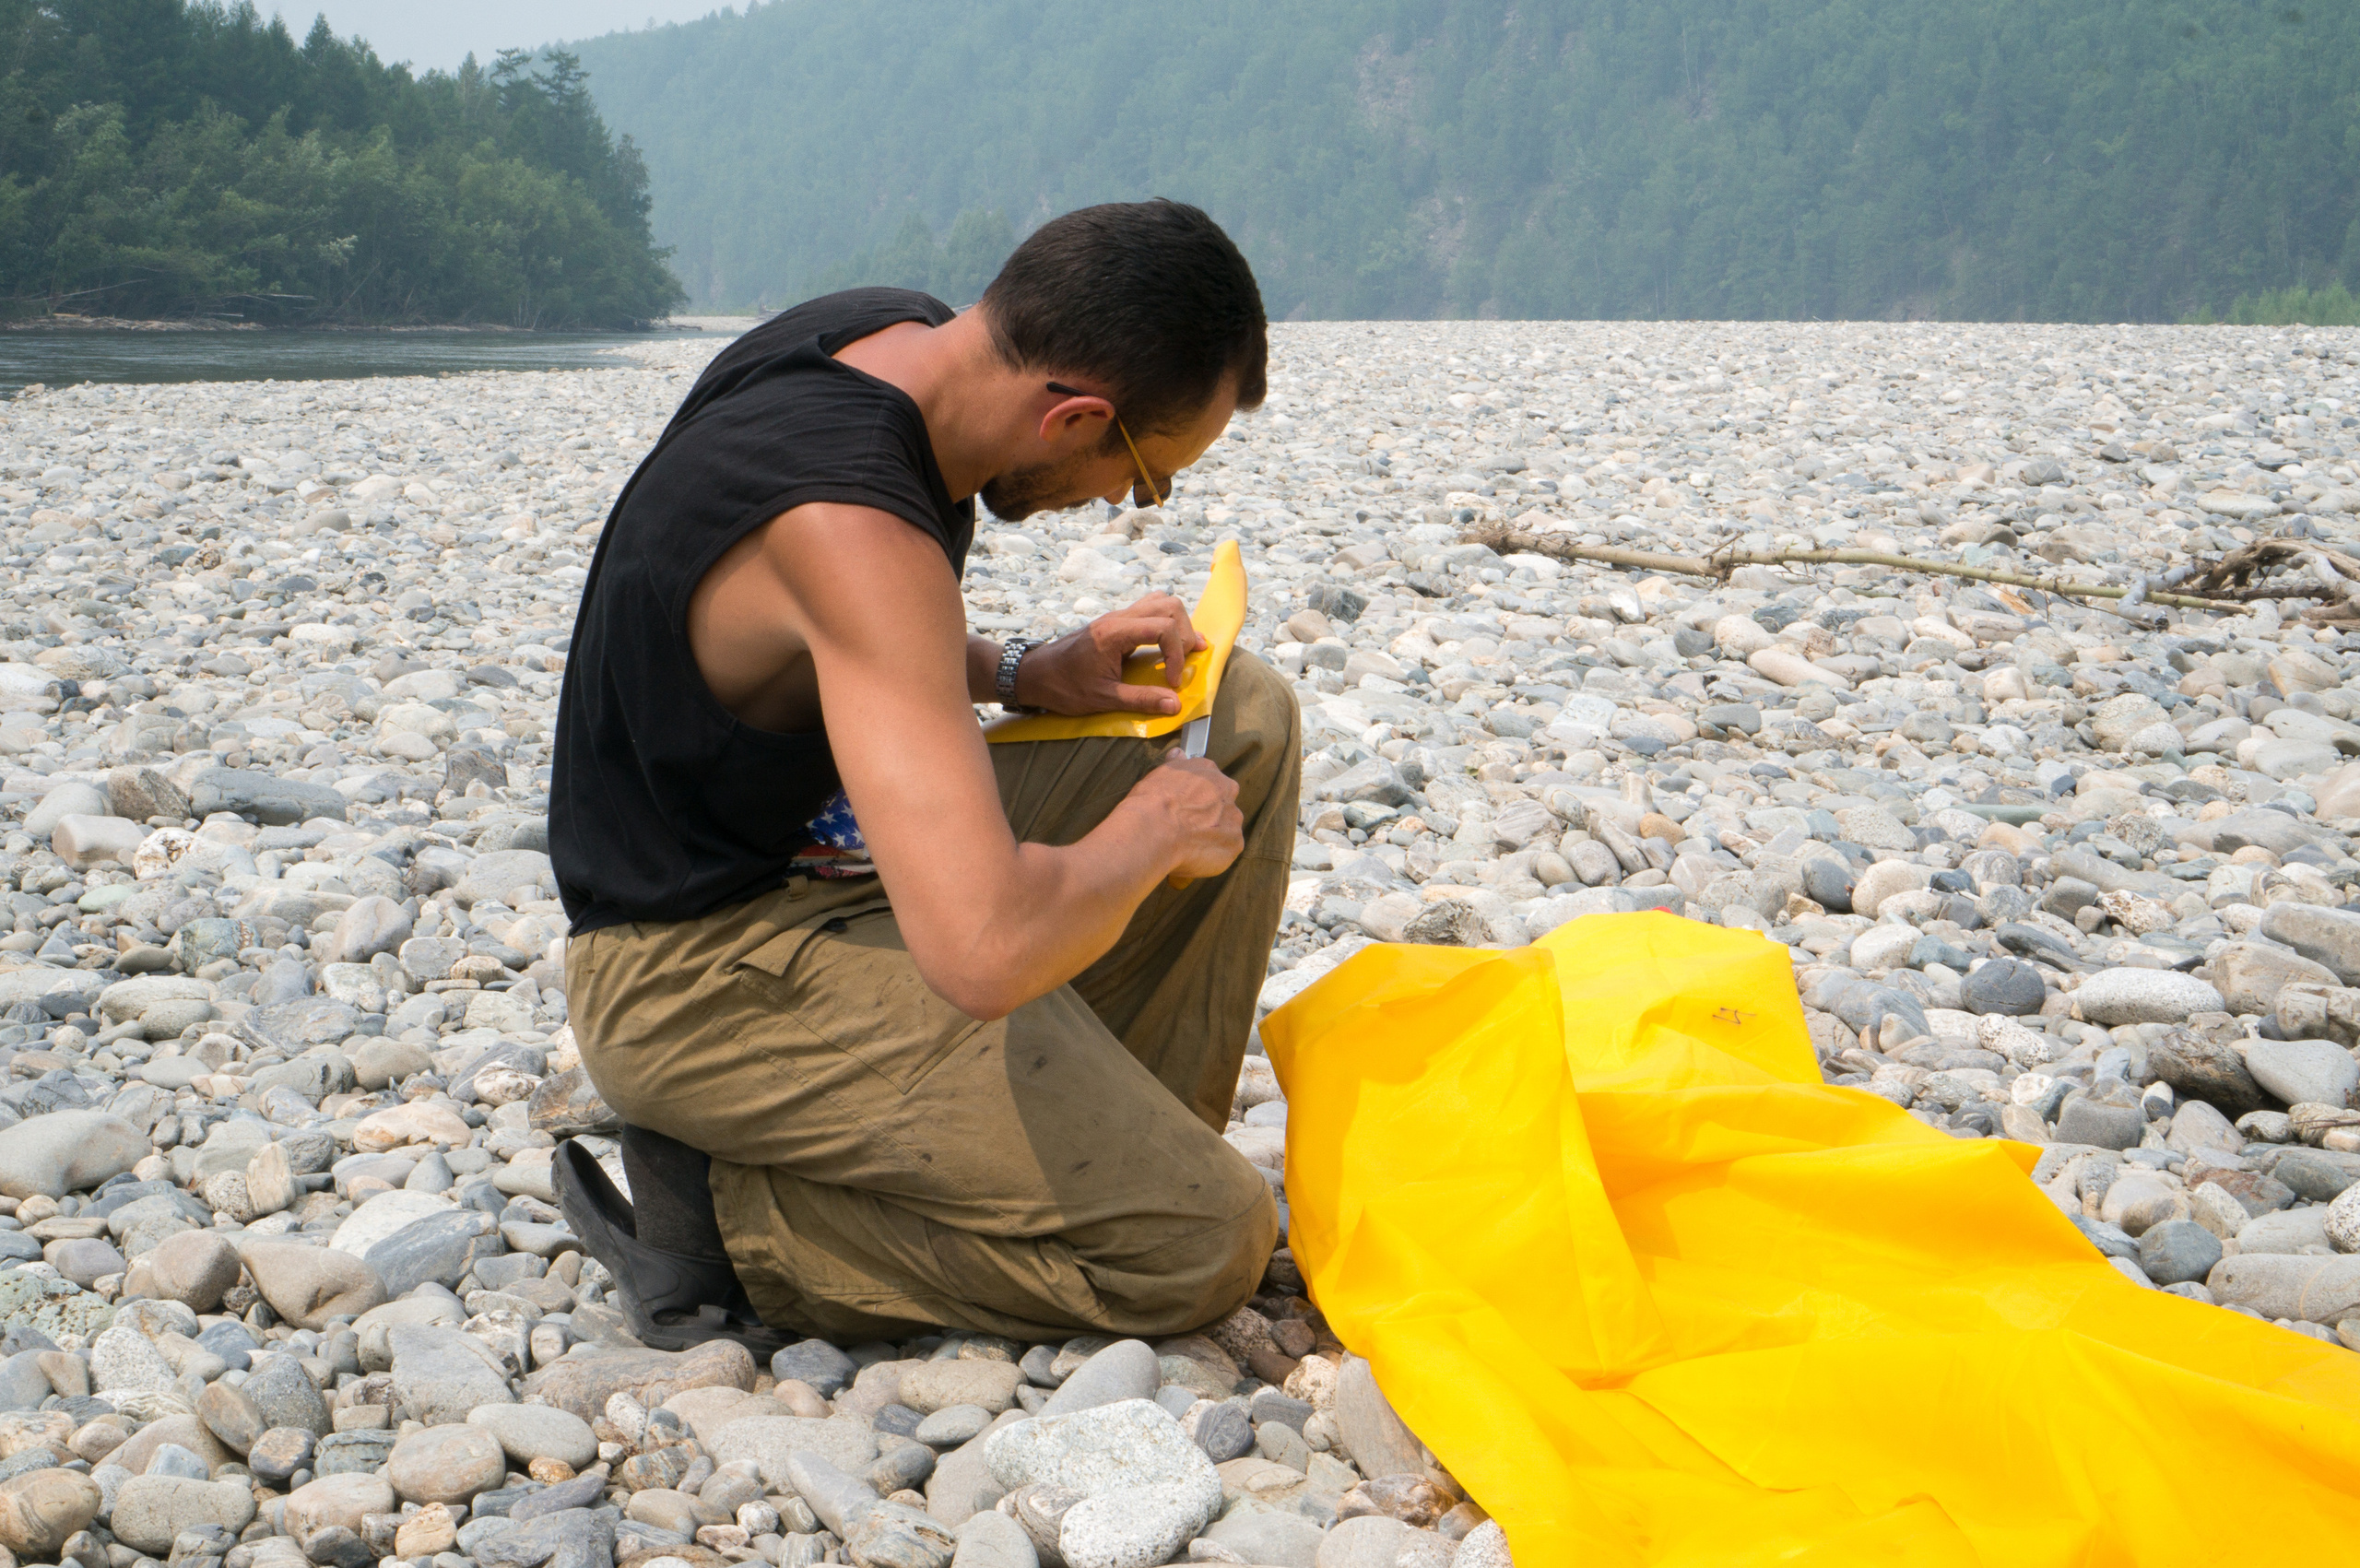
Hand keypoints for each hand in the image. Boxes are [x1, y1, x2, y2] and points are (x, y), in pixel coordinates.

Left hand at [1013, 593, 1206, 715]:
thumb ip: (1141, 700)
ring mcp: (1116, 617)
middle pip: (1168, 605)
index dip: (1176, 653)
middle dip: (1185, 632)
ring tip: (1184, 650)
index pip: (1163, 627)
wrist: (1035, 675)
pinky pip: (1149, 611)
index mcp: (1114, 633)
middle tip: (1186, 660)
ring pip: (1160, 602)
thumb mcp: (1103, 698)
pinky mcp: (1116, 624)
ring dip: (1178, 624)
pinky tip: (1167, 646)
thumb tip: (1174, 705)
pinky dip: (1165, 625)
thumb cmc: (1063, 686)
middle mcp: (1117, 618)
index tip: (1171, 681)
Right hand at [1124, 752, 1242, 882]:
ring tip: (1187, 847)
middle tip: (1187, 828)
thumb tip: (1179, 753)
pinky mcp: (1235, 844)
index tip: (1186, 808)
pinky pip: (1225, 851)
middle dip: (1210, 816)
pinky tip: (1192, 858)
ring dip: (1212, 837)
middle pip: (1223, 805)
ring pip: (1226, 829)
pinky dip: (1212, 856)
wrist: (1155, 829)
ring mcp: (1234, 818)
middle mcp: (1227, 791)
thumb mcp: (1161, 773)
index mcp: (1209, 772)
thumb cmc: (1153, 800)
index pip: (1211, 783)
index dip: (1198, 798)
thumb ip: (1176, 764)